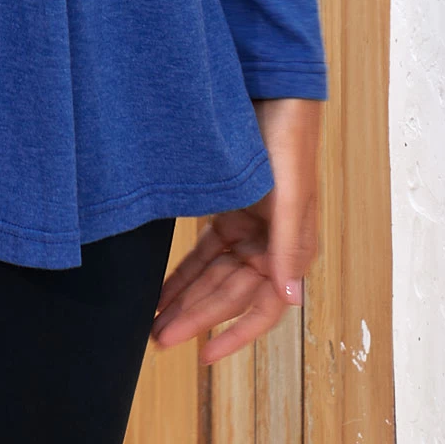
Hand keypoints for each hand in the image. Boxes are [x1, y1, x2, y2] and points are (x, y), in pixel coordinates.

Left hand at [149, 97, 322, 364]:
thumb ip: (289, 244)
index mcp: (291, 246)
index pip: (263, 307)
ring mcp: (249, 226)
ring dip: (186, 298)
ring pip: (214, 275)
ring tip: (154, 321)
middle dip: (196, 317)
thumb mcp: (289, 192)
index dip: (234, 334)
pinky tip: (164, 286)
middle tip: (158, 338)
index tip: (202, 355)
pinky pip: (205, 251)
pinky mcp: (230, 209)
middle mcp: (271, 243)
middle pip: (229, 293)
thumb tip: (290, 298)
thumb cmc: (287, 137)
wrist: (271, 88)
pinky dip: (185, 270)